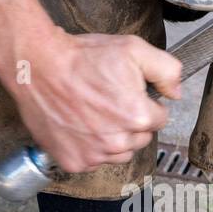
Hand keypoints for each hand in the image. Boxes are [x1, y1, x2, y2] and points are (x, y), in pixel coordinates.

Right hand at [5, 30, 181, 174]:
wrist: (37, 66)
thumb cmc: (82, 57)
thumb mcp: (133, 49)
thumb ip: (166, 70)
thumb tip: (176, 94)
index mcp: (137, 116)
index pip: (159, 118)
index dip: (146, 102)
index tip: (129, 92)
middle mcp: (117, 142)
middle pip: (140, 138)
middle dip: (131, 122)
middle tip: (109, 101)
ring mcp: (94, 155)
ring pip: (120, 154)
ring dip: (114, 139)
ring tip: (95, 114)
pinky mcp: (74, 162)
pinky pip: (94, 162)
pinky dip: (90, 149)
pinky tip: (80, 127)